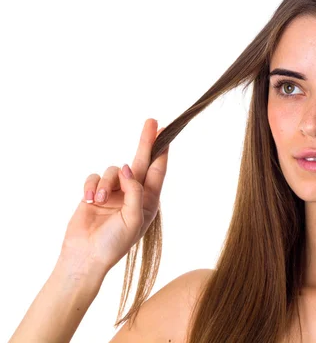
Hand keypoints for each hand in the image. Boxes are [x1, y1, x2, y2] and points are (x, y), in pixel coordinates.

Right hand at [59, 118, 168, 275]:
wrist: (85, 257)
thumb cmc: (114, 243)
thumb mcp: (134, 219)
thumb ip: (135, 192)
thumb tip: (127, 167)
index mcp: (148, 200)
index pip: (157, 170)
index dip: (162, 151)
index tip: (165, 132)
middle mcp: (133, 194)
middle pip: (140, 161)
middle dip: (146, 142)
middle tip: (151, 122)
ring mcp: (114, 193)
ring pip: (112, 170)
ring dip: (105, 183)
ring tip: (100, 201)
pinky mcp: (95, 193)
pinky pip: (94, 178)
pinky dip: (91, 186)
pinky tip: (89, 199)